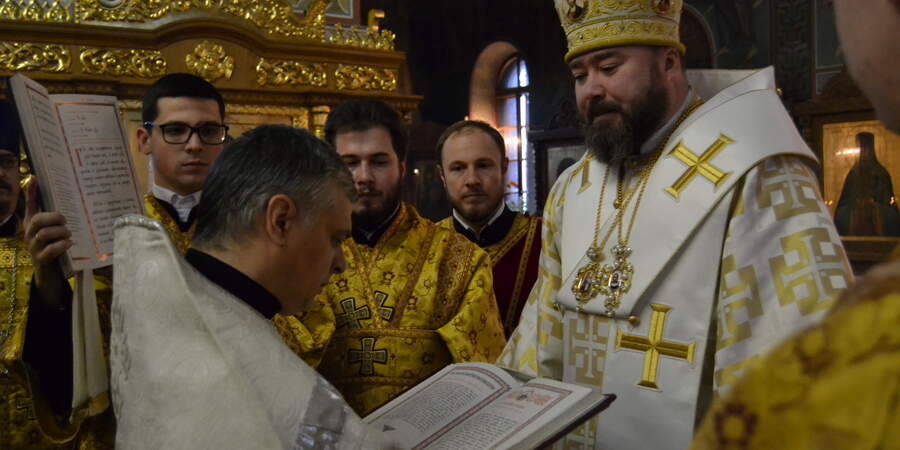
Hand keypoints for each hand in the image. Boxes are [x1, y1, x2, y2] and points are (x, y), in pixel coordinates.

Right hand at [24, 179, 70, 308]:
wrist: (49, 272)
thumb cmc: (53, 246)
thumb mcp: (53, 229)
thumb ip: (55, 216)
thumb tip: (65, 199)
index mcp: (32, 224)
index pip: (29, 206)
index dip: (31, 193)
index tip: (35, 178)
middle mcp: (29, 234)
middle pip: (36, 220)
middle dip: (53, 217)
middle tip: (66, 220)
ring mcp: (34, 247)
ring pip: (44, 235)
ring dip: (60, 232)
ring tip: (69, 234)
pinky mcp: (41, 260)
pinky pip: (49, 250)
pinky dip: (61, 246)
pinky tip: (69, 243)